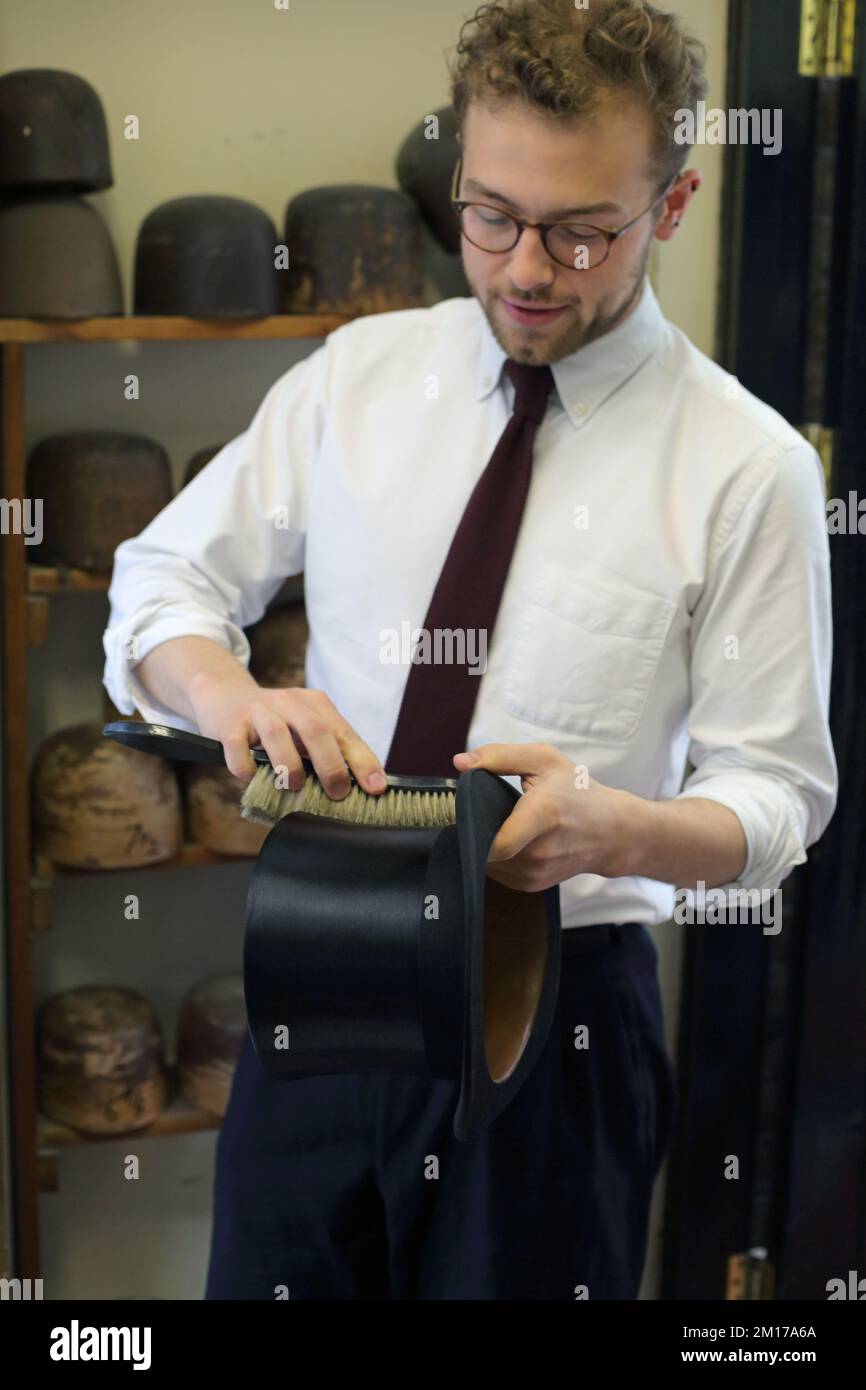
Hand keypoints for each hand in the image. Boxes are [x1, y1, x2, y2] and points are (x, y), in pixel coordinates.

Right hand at [189, 675, 387, 800]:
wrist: (224, 697)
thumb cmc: (275, 722)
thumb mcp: (305, 727)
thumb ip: (329, 749)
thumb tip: (362, 786)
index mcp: (315, 704)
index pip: (344, 733)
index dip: (363, 761)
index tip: (376, 787)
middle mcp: (289, 702)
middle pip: (315, 730)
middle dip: (331, 765)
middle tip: (338, 793)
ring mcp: (258, 711)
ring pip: (277, 734)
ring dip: (290, 766)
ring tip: (295, 785)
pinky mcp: (230, 724)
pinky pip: (238, 748)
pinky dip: (247, 768)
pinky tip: (254, 779)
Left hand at [452, 742, 633, 891]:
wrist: (612, 832)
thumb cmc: (577, 791)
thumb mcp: (543, 760)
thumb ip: (499, 756)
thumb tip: (458, 762)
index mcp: (541, 817)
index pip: (495, 843)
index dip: (471, 830)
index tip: (466, 811)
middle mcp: (537, 853)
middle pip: (483, 850)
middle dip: (475, 832)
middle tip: (484, 810)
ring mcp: (534, 874)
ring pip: (486, 863)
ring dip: (484, 845)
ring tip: (501, 823)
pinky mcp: (531, 885)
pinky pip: (496, 871)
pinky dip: (496, 856)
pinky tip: (510, 839)